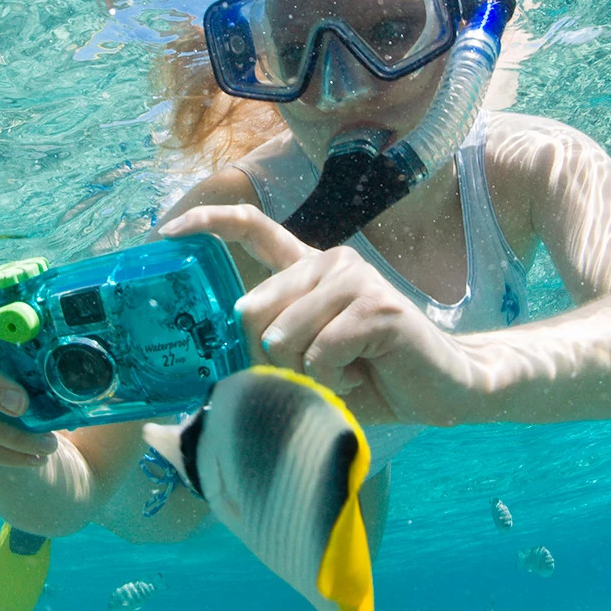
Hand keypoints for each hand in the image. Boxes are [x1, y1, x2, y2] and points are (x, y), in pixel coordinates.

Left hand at [161, 205, 469, 426]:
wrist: (445, 388)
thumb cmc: (373, 378)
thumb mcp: (309, 362)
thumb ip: (271, 347)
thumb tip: (228, 344)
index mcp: (308, 271)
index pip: (253, 228)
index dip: (207, 222)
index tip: (166, 232)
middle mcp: (329, 264)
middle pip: (251, 309)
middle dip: (268, 360)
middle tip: (311, 376)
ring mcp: (354, 279)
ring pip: (283, 336)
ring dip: (305, 375)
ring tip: (343, 375)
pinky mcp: (376, 307)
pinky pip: (320, 353)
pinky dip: (332, 380)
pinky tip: (361, 375)